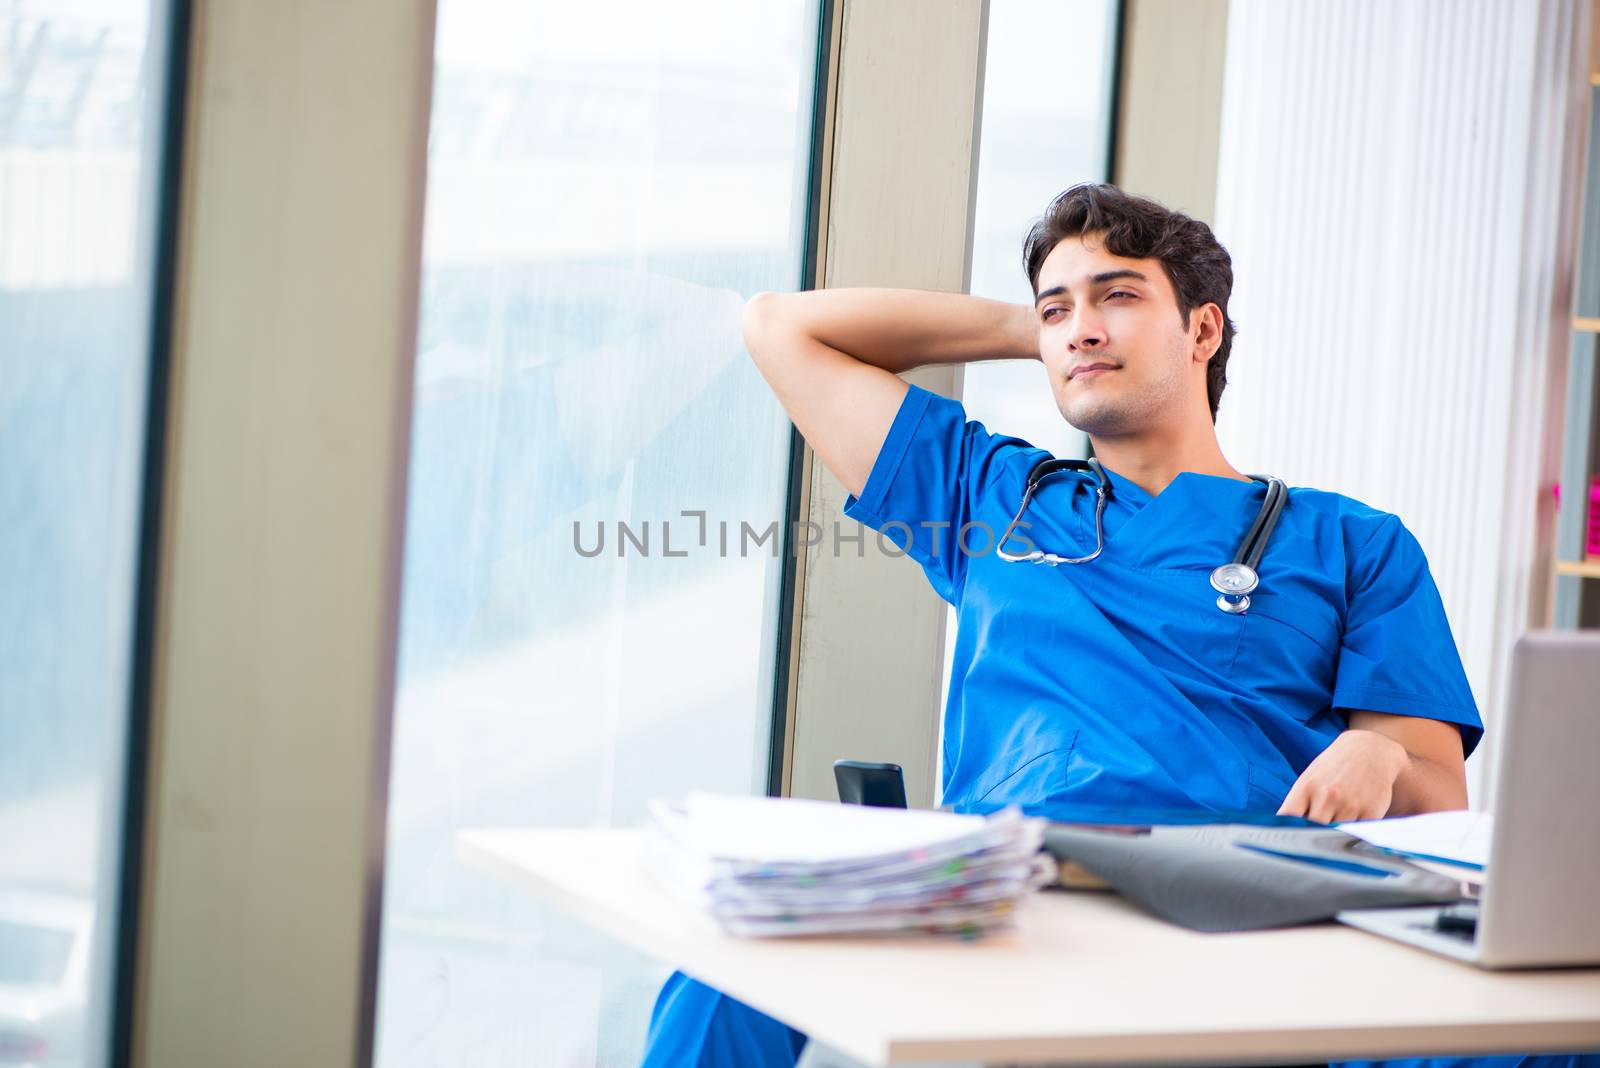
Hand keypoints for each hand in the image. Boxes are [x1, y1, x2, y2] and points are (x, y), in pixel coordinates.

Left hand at [1277, 729, 1408, 822]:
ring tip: (1337, 822)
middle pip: (1312, 831)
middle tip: (1315, 834)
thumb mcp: (1310, 778)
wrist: (1370, 749)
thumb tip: (1285, 830)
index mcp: (1307, 786)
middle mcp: (1328, 795)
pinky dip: (1354, 834)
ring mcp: (1350, 805)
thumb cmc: (1334, 767)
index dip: (1288, 830)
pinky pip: (1358, 835)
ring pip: (1335, 835)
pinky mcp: (1372, 813)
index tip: (1289, 837)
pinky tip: (1354, 821)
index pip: (1289, 818)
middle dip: (1312, 834)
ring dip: (1334, 835)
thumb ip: (1298, 804)